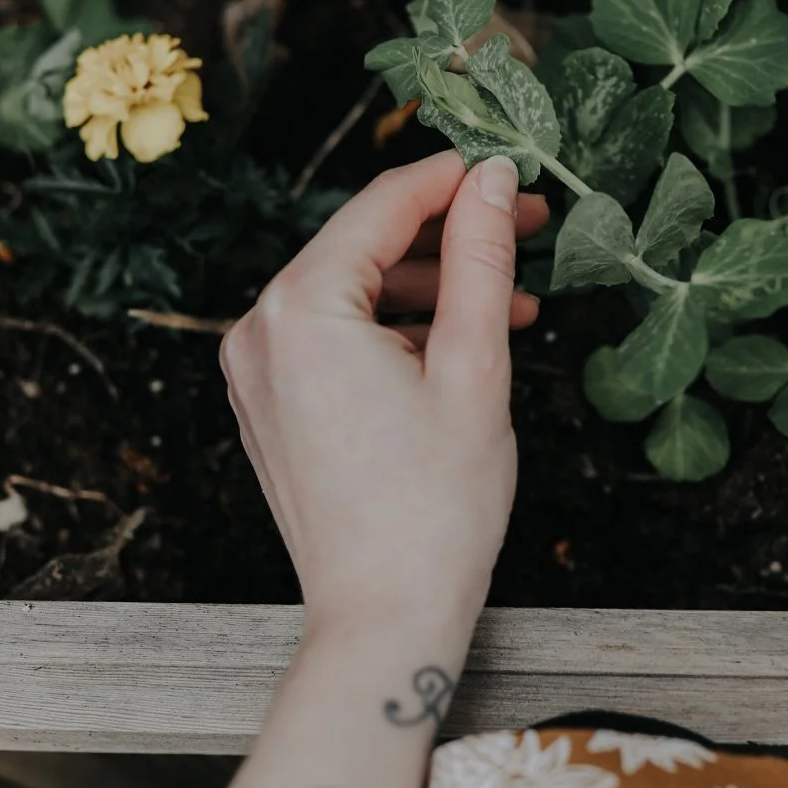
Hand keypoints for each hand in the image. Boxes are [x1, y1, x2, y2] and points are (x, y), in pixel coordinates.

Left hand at [221, 150, 547, 642]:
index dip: (455, 178)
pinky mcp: (273, 406)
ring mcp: (259, 372)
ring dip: (432, 287)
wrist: (385, 619)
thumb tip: (494, 179)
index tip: (516, 169)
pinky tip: (462, 342)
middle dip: (449, 235)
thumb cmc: (432, 510)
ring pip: (354, 294)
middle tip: (529, 226)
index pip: (383, 207)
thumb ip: (481, 261)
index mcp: (299, 311)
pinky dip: (398, 332)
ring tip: (514, 297)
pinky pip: (336, 340)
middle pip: (364, 247)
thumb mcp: (474, 369)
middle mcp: (260, 332)